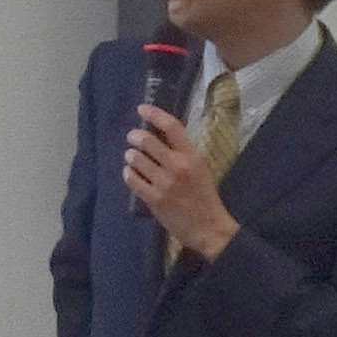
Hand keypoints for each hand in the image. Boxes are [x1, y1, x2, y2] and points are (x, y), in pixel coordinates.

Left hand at [121, 106, 238, 263]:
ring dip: (130, 155)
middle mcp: (177, 166)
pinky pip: (132, 179)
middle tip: (132, 137)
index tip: (142, 109)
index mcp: (192, 156)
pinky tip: (131, 173)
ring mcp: (164, 183)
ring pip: (136, 159)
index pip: (172, 126)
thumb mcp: (199, 167)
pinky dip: (128, 173)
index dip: (154, 114)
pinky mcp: (154, 199)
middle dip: (135, 136)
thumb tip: (160, 135)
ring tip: (132, 157)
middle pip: (147, 141)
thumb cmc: (204, 196)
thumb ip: (182, 152)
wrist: (208, 227)